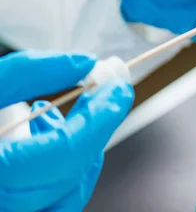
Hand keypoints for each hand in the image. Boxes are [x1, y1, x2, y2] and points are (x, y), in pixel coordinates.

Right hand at [0, 51, 133, 211]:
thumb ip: (27, 73)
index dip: (100, 118)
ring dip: (82, 148)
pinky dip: (67, 171)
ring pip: (68, 192)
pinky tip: (51, 139)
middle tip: (110, 91)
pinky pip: (56, 204)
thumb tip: (83, 63)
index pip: (62, 152)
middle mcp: (1, 204)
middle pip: (70, 172)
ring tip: (61, 113)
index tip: (118, 86)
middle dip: (97, 126)